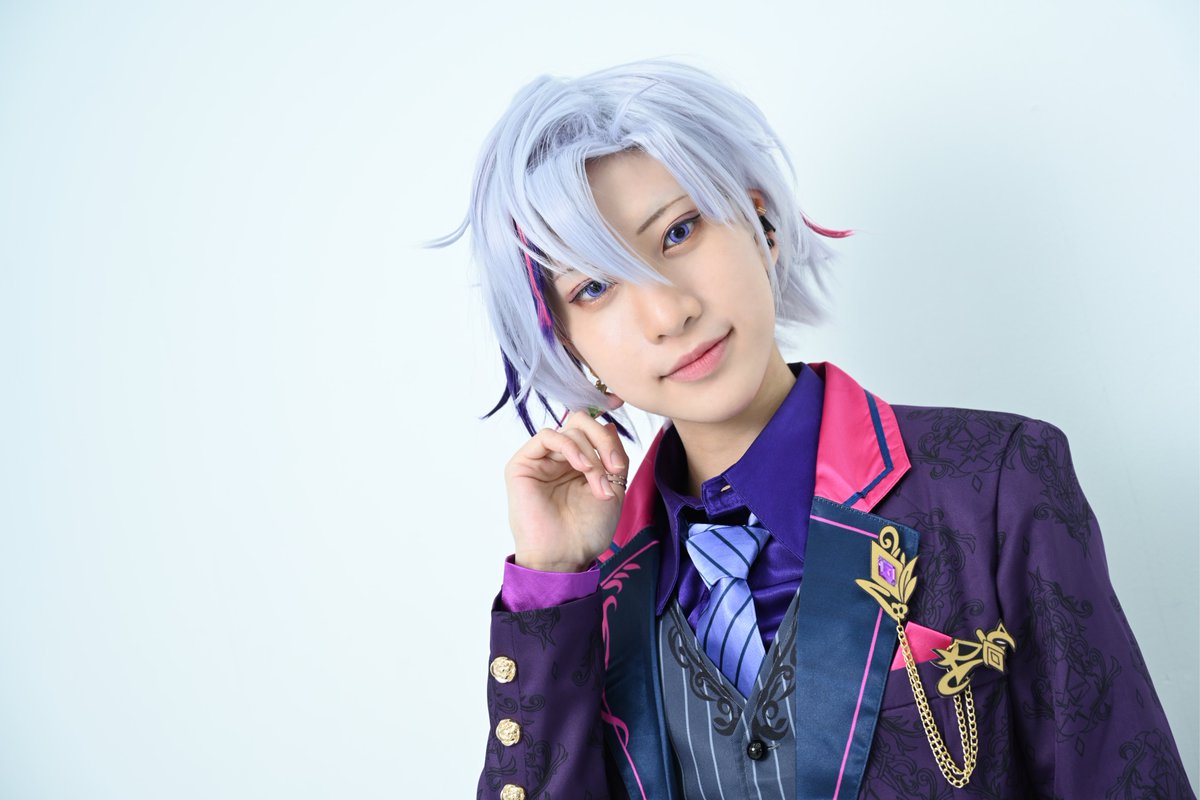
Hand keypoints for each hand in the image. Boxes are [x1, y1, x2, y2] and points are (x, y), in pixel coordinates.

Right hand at [504, 409, 629, 571]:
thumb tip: (610, 425)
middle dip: (601, 442)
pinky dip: (570, 446)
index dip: (608, 439)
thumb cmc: (587, 530)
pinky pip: (547, 436)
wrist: (566, 555)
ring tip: (596, 481)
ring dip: (590, 453)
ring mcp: (540, 461)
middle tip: (612, 468)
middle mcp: (558, 459)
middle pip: (580, 424)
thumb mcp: (614, 488)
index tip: (618, 466)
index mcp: (578, 464)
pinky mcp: (522, 464)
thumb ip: (614, 456)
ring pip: (569, 431)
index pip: (592, 431)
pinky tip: (581, 466)